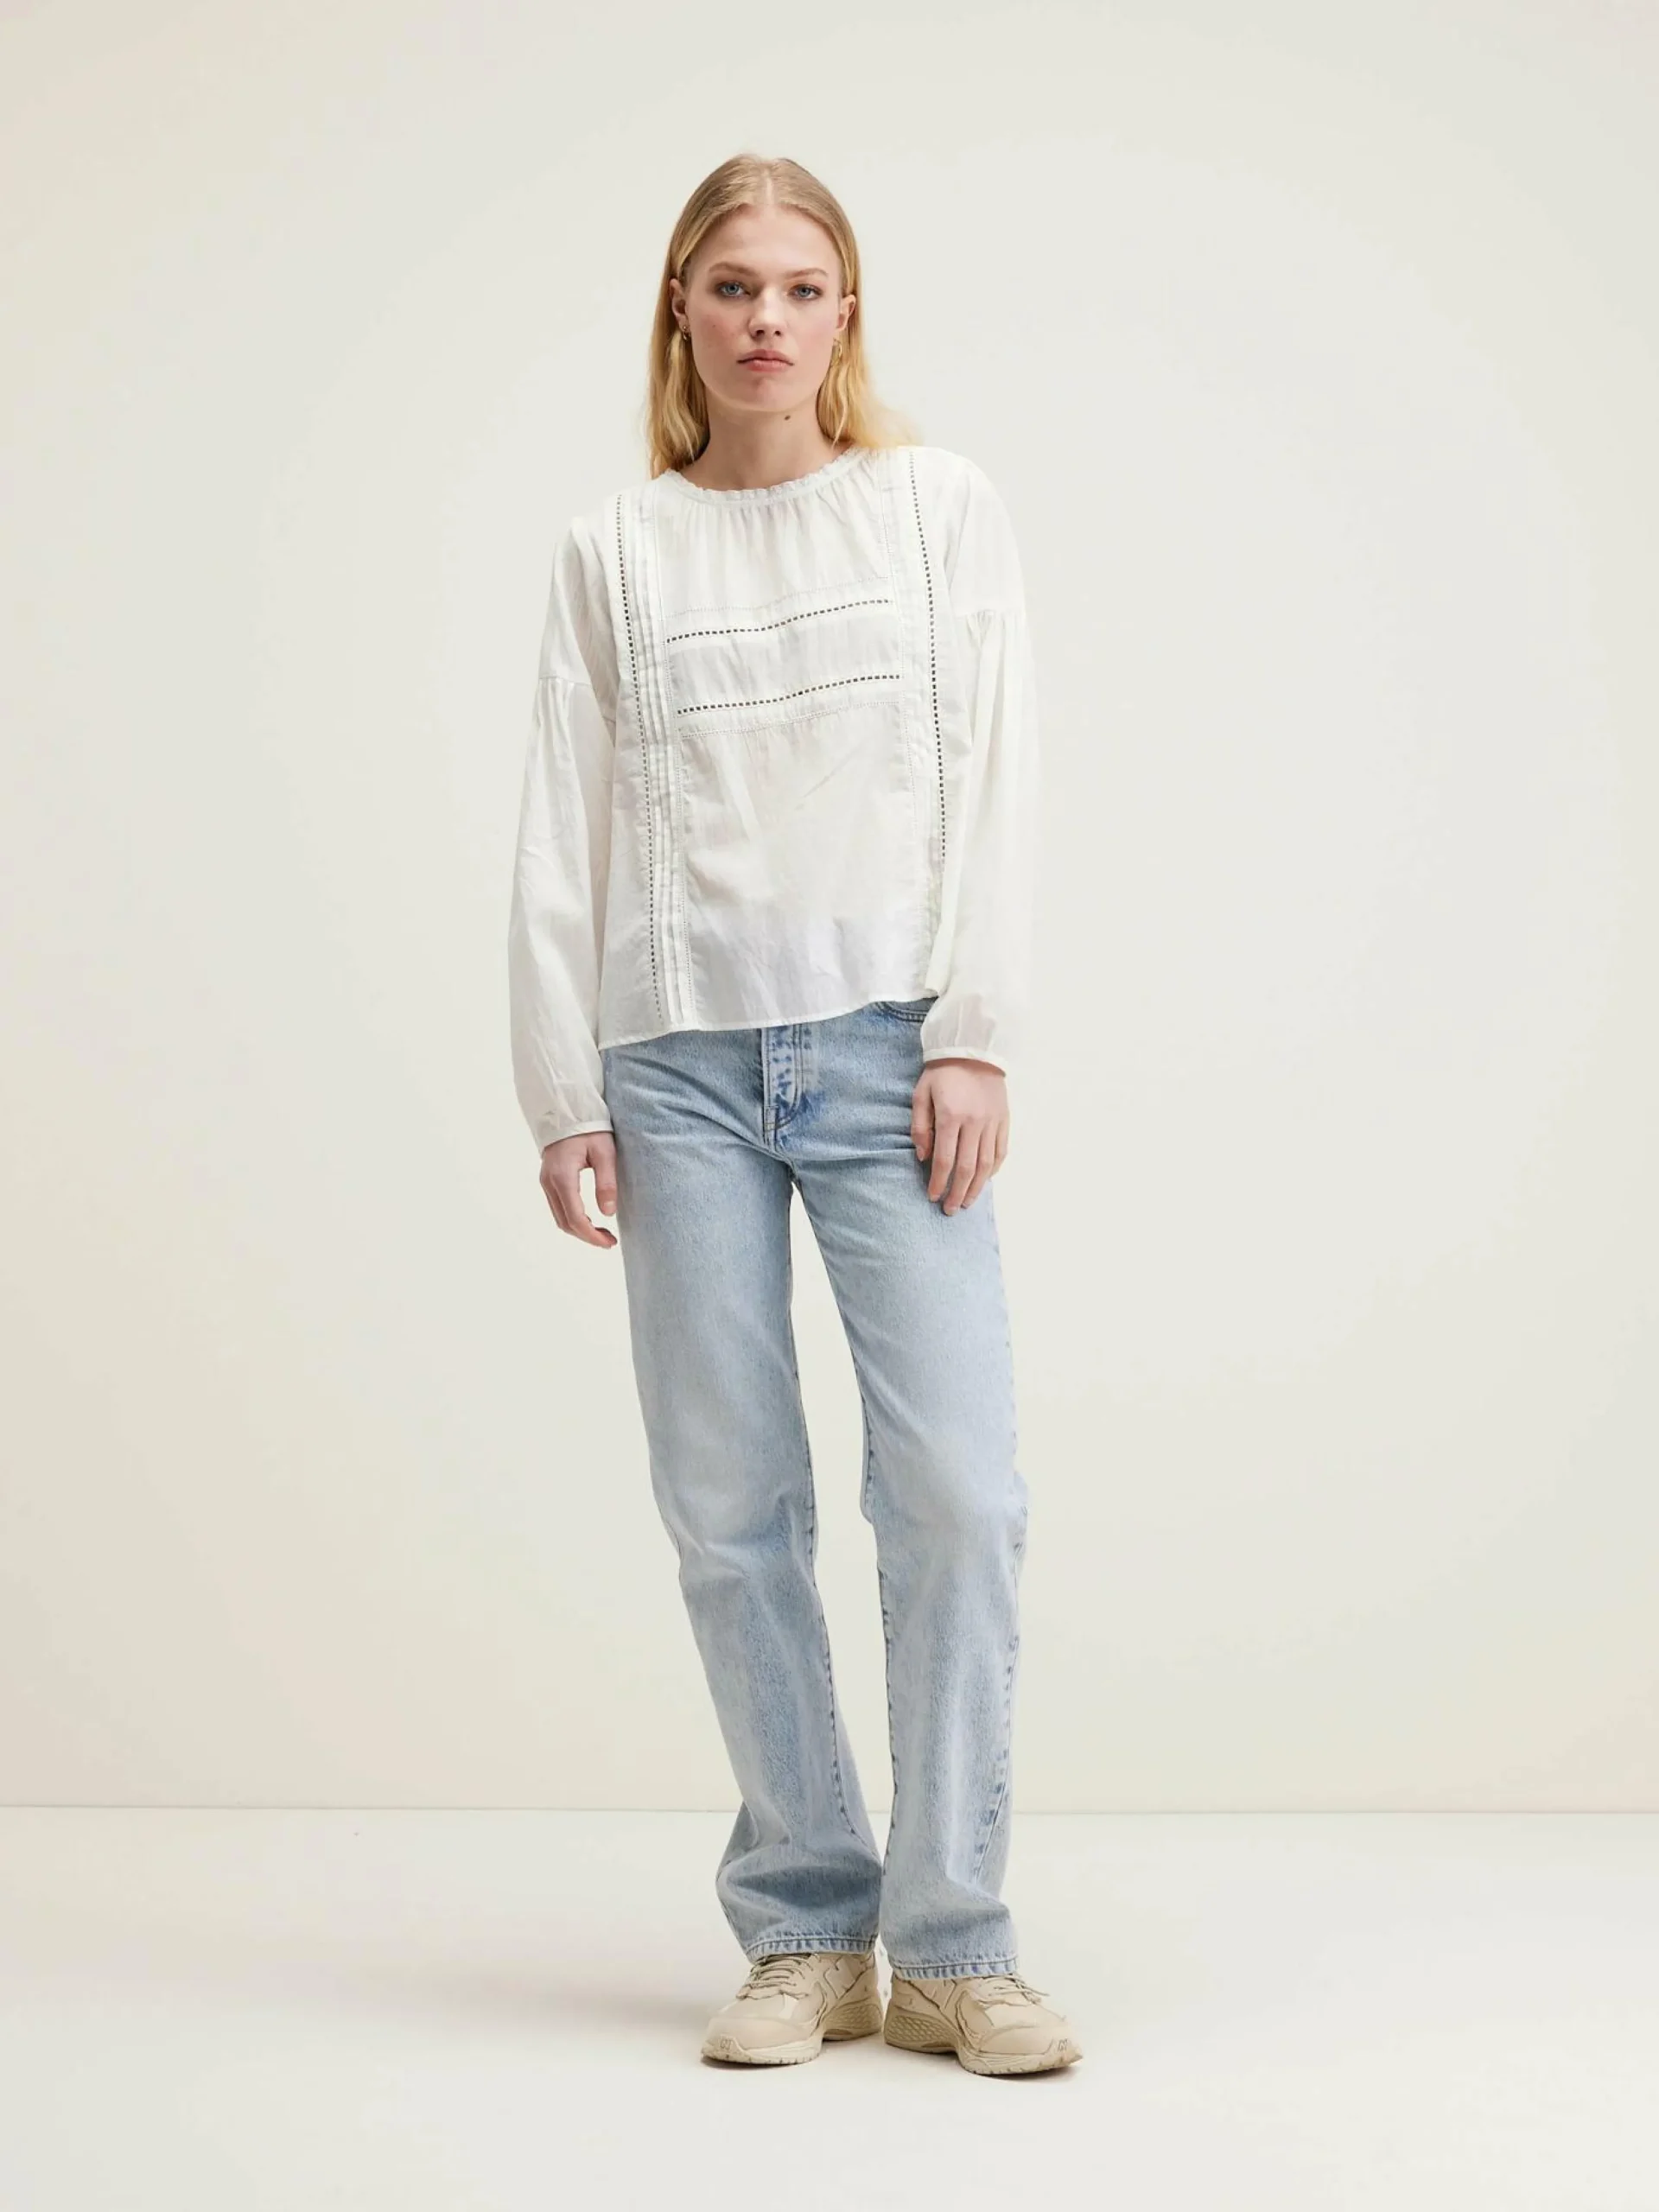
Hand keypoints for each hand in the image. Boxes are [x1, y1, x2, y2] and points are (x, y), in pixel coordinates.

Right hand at [539, 1131, 618, 1248]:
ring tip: (602, 1234)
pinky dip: (572, 1219)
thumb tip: (608, 1213)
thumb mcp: (604, 1152)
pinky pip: (557, 1207)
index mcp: (563, 1177)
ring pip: (559, 1217)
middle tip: (609, 1241)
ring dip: (579, 1229)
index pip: (575, 1218)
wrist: (567, 1109)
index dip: (592, 1236)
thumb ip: (606, 1182)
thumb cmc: (589, 1128)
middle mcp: (549, 1182)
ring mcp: (546, 1181)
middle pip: (565, 1222)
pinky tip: (589, 1220)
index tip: (609, 1243)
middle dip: (586, 1236)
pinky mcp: (548, 1179)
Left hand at [911, 1058, 1008, 1212]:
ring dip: (977, 1187)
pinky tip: (985, 1180)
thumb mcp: (921, 1094)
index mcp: (951, 1116)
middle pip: (967, 1168)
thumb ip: (920, 1127)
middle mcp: (974, 1122)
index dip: (938, 1183)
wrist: (973, 1048)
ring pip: (987, 1164)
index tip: (932, 1197)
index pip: (944, 1160)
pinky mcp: (1004, 1119)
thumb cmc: (942, 1072)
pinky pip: (1001, 1151)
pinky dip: (994, 1169)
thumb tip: (923, 1157)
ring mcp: (992, 1122)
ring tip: (967, 1202)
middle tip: (950, 1209)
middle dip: (957, 1193)